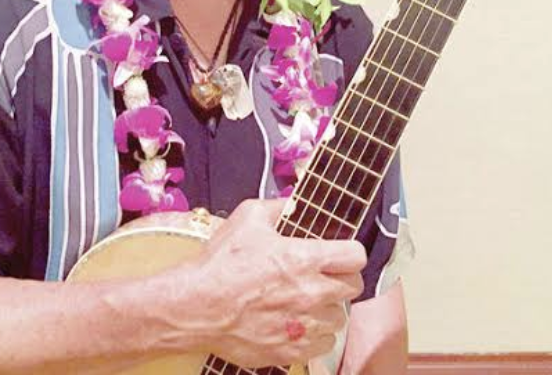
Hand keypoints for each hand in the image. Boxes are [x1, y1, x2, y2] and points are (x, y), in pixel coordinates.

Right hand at [191, 199, 365, 368]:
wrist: (195, 305)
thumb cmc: (220, 263)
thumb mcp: (248, 217)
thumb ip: (278, 206)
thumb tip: (293, 202)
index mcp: (304, 258)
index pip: (356, 256)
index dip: (350, 251)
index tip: (341, 252)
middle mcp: (310, 293)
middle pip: (353, 287)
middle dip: (342, 277)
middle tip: (324, 274)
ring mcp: (302, 325)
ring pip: (339, 318)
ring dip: (327, 307)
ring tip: (306, 299)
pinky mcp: (290, 350)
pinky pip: (322, 345)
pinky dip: (314, 334)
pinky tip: (297, 322)